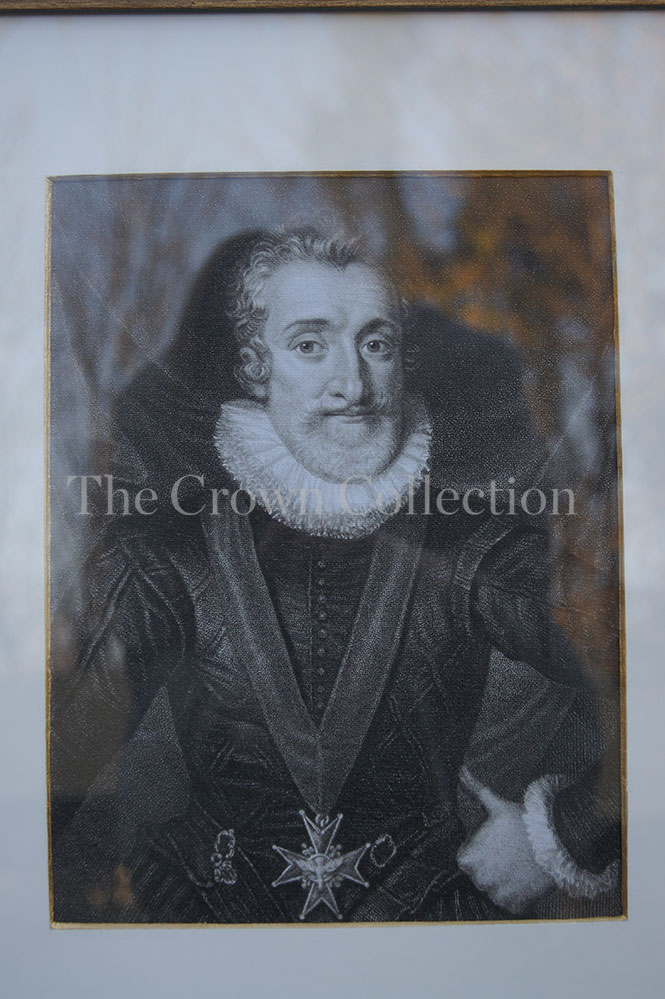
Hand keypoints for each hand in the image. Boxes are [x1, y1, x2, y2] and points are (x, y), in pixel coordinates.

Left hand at [456, 765, 554, 914]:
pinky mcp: (515, 905)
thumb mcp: (497, 805)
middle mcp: (479, 880)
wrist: (558, 843)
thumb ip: (476, 791)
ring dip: (502, 880)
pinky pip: (509, 902)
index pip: (465, 859)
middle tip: (507, 852)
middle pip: (479, 875)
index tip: (493, 843)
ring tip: (517, 864)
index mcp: (468, 858)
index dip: (479, 850)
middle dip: (489, 866)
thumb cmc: (525, 823)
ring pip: (494, 889)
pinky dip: (516, 894)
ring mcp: (497, 895)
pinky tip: (524, 877)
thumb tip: (462, 772)